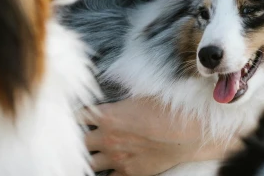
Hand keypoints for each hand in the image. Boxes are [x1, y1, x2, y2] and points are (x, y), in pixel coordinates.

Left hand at [81, 96, 206, 175]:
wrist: (185, 132)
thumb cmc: (165, 108)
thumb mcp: (139, 96)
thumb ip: (121, 101)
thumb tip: (114, 95)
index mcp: (107, 115)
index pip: (79, 116)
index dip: (77, 116)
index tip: (79, 116)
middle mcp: (107, 138)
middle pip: (81, 142)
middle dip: (82, 138)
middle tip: (86, 135)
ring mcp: (116, 158)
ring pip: (90, 163)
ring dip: (92, 156)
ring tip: (95, 152)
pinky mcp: (128, 173)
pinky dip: (108, 172)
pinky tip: (110, 165)